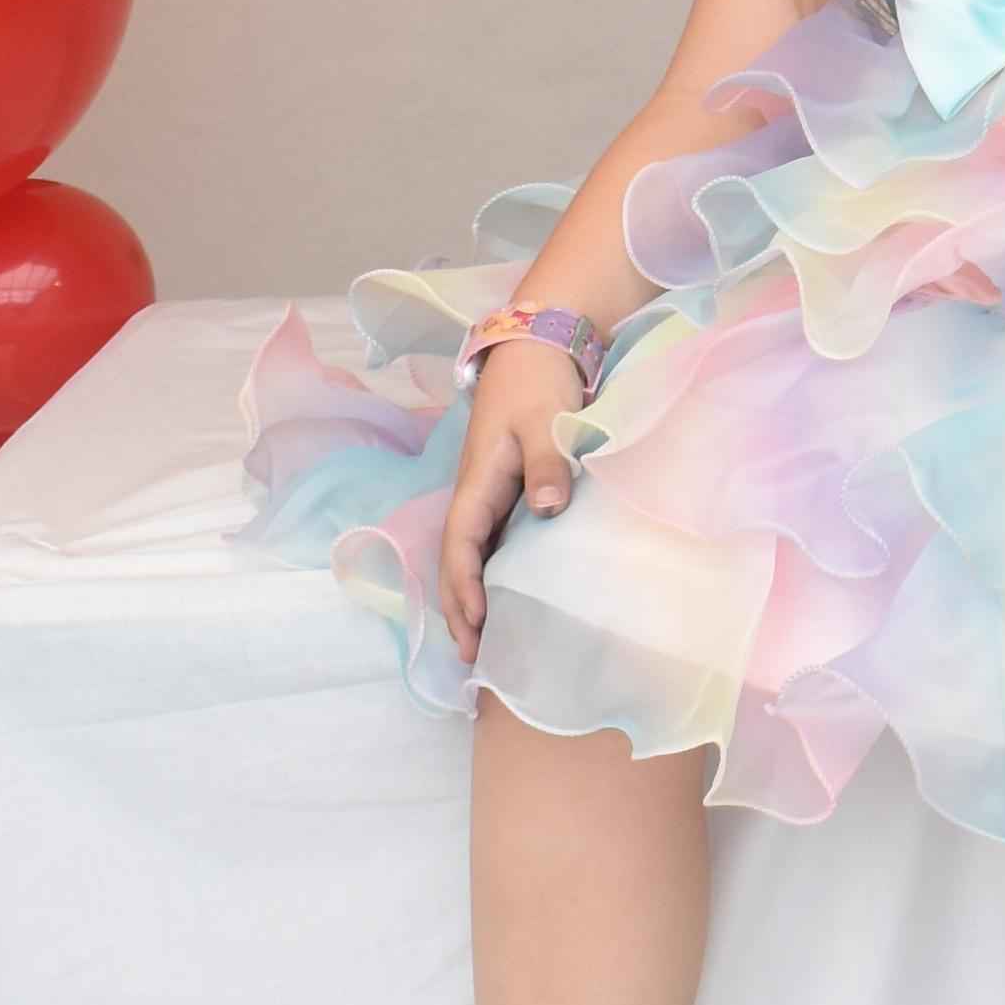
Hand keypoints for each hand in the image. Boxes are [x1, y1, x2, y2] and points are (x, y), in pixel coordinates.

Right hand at [437, 354, 586, 671]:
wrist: (536, 347)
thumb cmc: (538, 384)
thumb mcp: (545, 421)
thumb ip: (547, 463)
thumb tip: (545, 508)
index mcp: (478, 480)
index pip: (461, 543)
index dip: (465, 586)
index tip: (477, 623)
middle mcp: (476, 493)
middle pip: (457, 560)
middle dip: (459, 608)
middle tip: (473, 657)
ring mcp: (488, 493)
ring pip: (470, 555)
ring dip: (471, 597)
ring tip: (484, 643)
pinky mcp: (505, 490)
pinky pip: (489, 542)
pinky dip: (488, 575)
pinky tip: (504, 600)